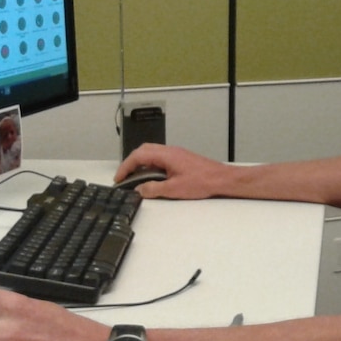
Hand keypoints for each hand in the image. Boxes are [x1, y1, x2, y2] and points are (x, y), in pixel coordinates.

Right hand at [115, 143, 235, 199]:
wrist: (221, 179)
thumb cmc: (202, 182)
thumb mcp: (174, 189)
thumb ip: (153, 189)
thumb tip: (139, 190)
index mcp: (166, 155)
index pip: (138, 156)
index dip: (125, 167)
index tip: (118, 178)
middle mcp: (169, 151)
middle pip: (143, 151)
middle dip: (130, 163)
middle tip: (124, 177)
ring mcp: (175, 154)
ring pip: (151, 153)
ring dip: (140, 164)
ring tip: (134, 178)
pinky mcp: (180, 159)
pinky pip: (160, 158)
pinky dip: (150, 166)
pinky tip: (151, 178)